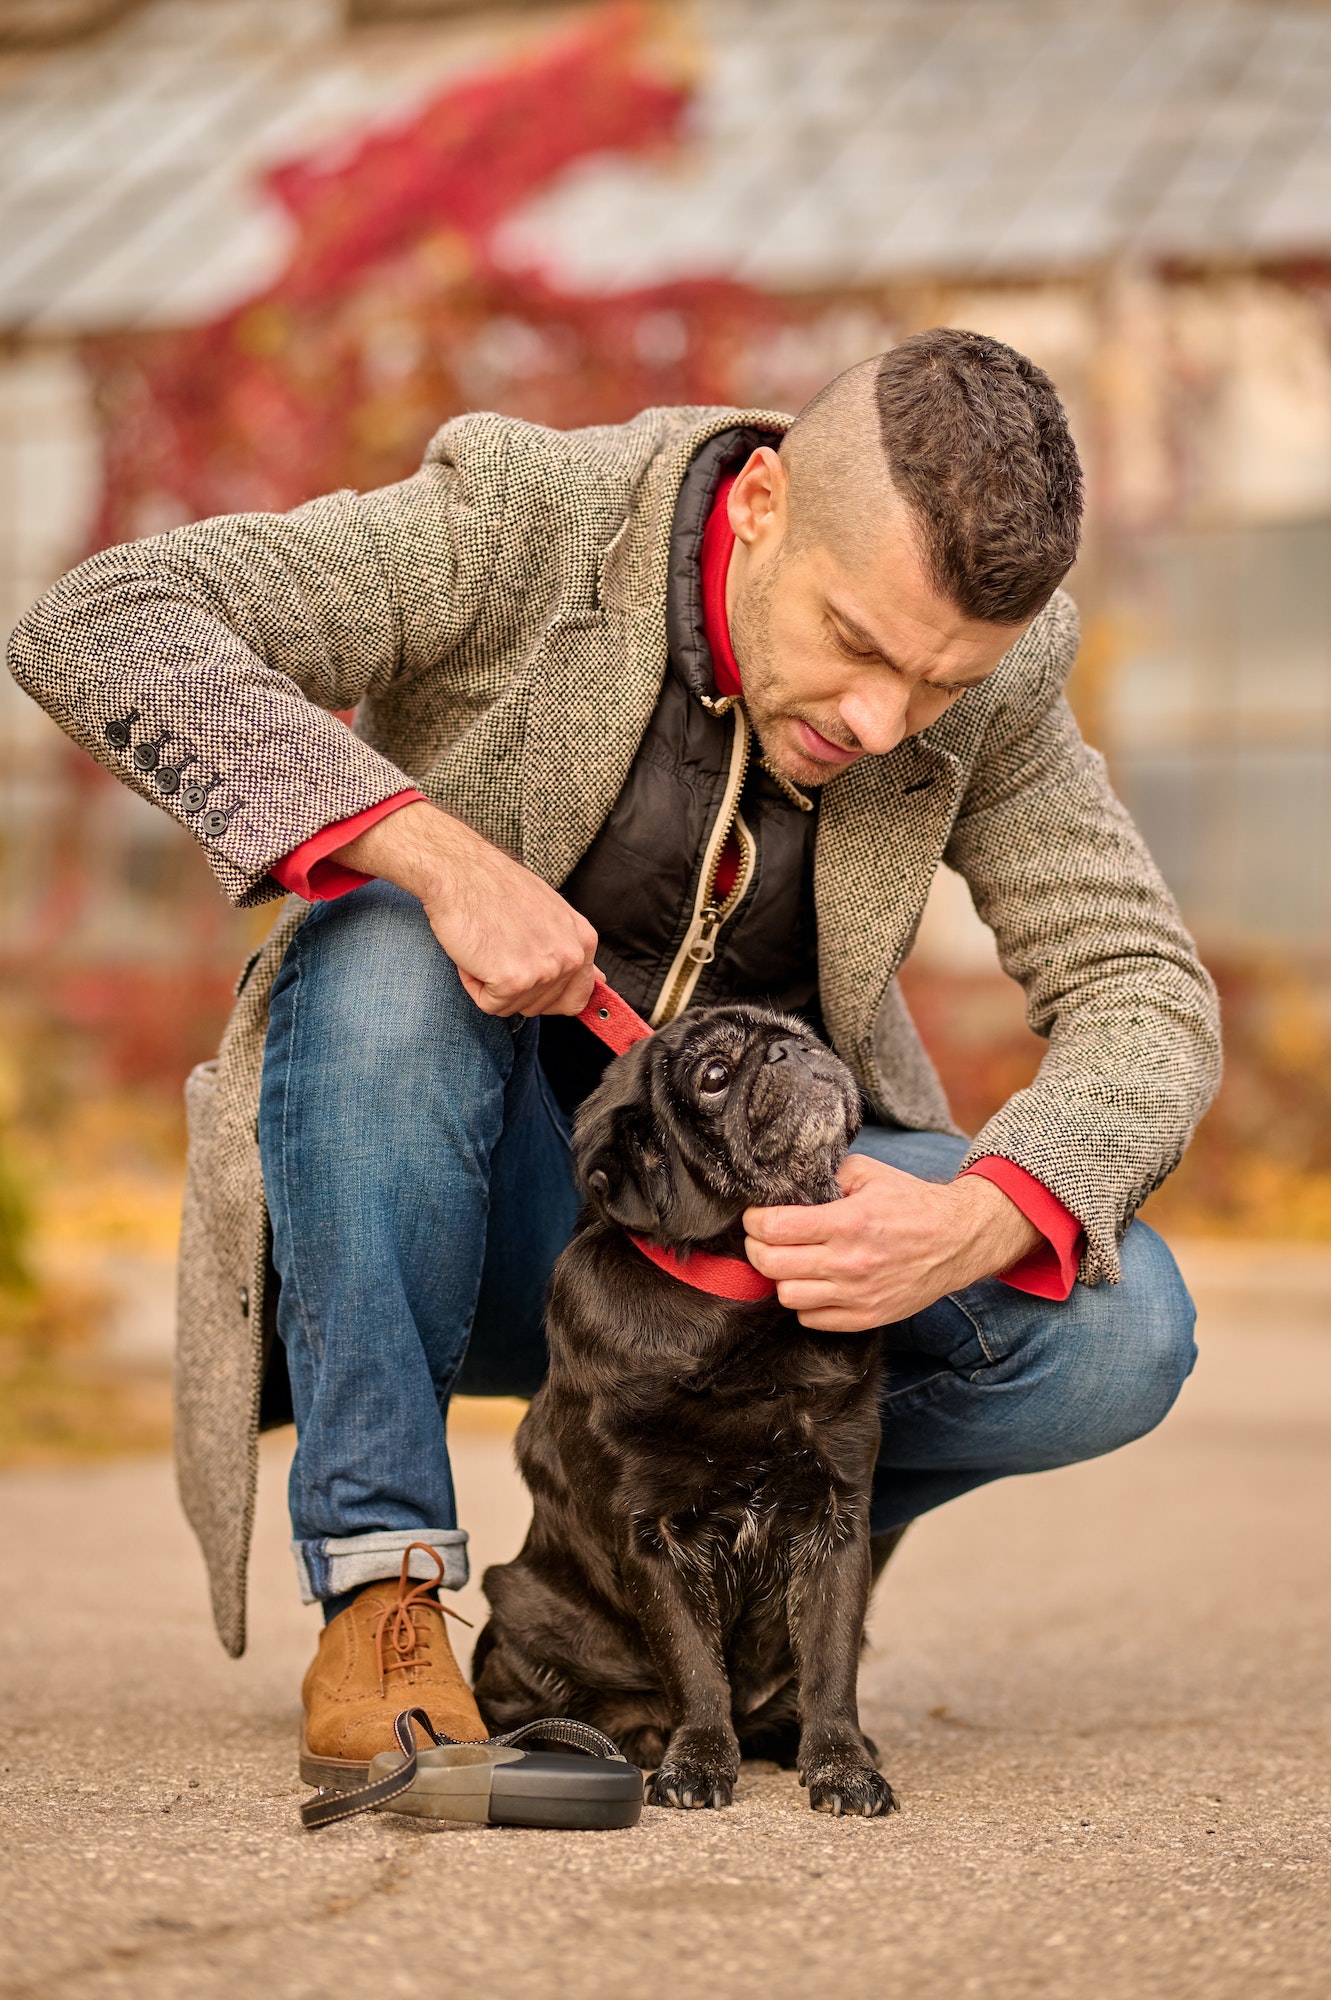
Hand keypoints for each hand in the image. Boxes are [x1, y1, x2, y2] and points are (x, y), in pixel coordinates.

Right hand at [333, 800, 597, 1015]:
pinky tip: (475, 951)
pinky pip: (490, 1004)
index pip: (578, 997)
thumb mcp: (552, 915)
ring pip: (513, 1007)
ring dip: (492, 983)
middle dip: (514, 987)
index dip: (545, 994)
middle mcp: (572, 957)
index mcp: (584, 941)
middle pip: (541, 1007)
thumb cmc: (496, 888)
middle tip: (499, 946)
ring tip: (488, 944)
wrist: (459, 871)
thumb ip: (572, 949)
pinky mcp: (514, 981)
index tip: (525, 975)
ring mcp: (545, 970)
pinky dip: (474, 984)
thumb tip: (600, 980)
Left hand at [743, 1153, 1042, 1331]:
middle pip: (770, 1264)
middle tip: (763, 1238)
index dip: (754, 1221)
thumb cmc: (912, 1203)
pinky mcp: (866, 1317)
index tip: (755, 1216)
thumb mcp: (869, 1173)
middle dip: (757, 1247)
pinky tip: (813, 1283)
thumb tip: (789, 1186)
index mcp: (846, 1222)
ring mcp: (856, 1295)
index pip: (773, 1228)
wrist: (958, 1240)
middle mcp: (848, 1262)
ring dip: (781, 1278)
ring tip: (790, 1262)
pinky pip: (811, 1319)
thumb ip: (827, 1176)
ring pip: (786, 1296)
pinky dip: (804, 1302)